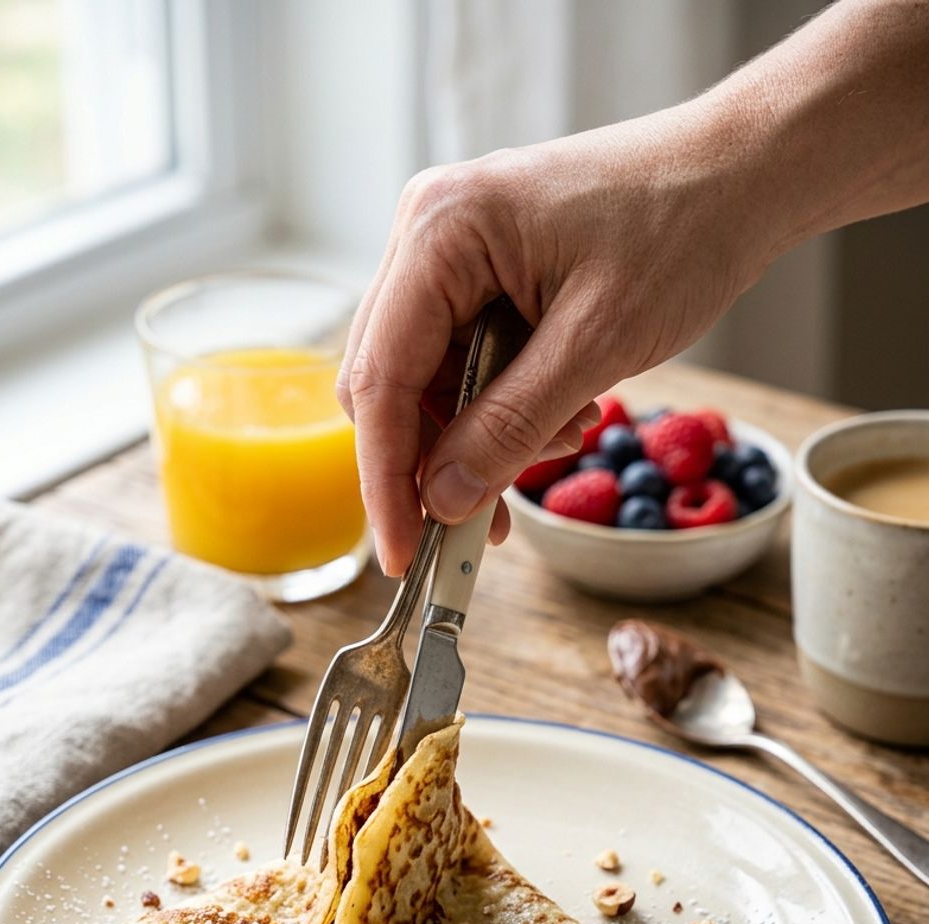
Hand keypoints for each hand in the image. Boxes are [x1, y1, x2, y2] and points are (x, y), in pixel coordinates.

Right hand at [338, 109, 770, 574]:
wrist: (736, 175)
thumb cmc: (679, 231)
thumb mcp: (596, 344)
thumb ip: (510, 427)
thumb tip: (443, 501)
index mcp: (440, 232)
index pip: (380, 379)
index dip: (388, 479)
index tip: (407, 555)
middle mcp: (425, 234)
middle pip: (389, 383)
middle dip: (435, 462)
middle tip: (483, 526)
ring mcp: (449, 252)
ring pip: (426, 382)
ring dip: (479, 436)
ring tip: (562, 441)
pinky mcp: (478, 272)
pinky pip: (463, 362)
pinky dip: (501, 408)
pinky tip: (562, 415)